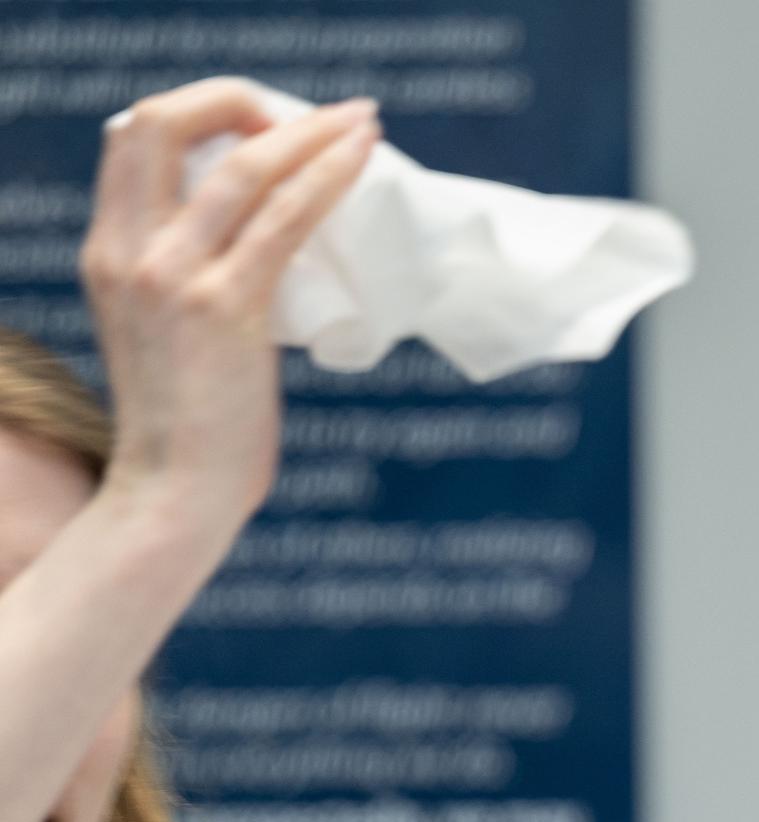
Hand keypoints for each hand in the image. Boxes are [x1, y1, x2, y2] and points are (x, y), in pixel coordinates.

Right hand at [80, 78, 380, 536]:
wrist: (173, 496)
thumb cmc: (188, 434)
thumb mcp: (166, 340)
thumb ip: (186, 289)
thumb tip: (251, 266)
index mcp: (108, 253)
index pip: (133, 140)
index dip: (198, 113)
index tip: (259, 126)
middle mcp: (128, 251)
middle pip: (162, 121)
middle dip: (238, 100)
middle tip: (310, 116)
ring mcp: (172, 276)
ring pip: (238, 165)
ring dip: (306, 132)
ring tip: (362, 123)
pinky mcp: (224, 308)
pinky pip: (282, 219)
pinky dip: (326, 179)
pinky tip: (361, 162)